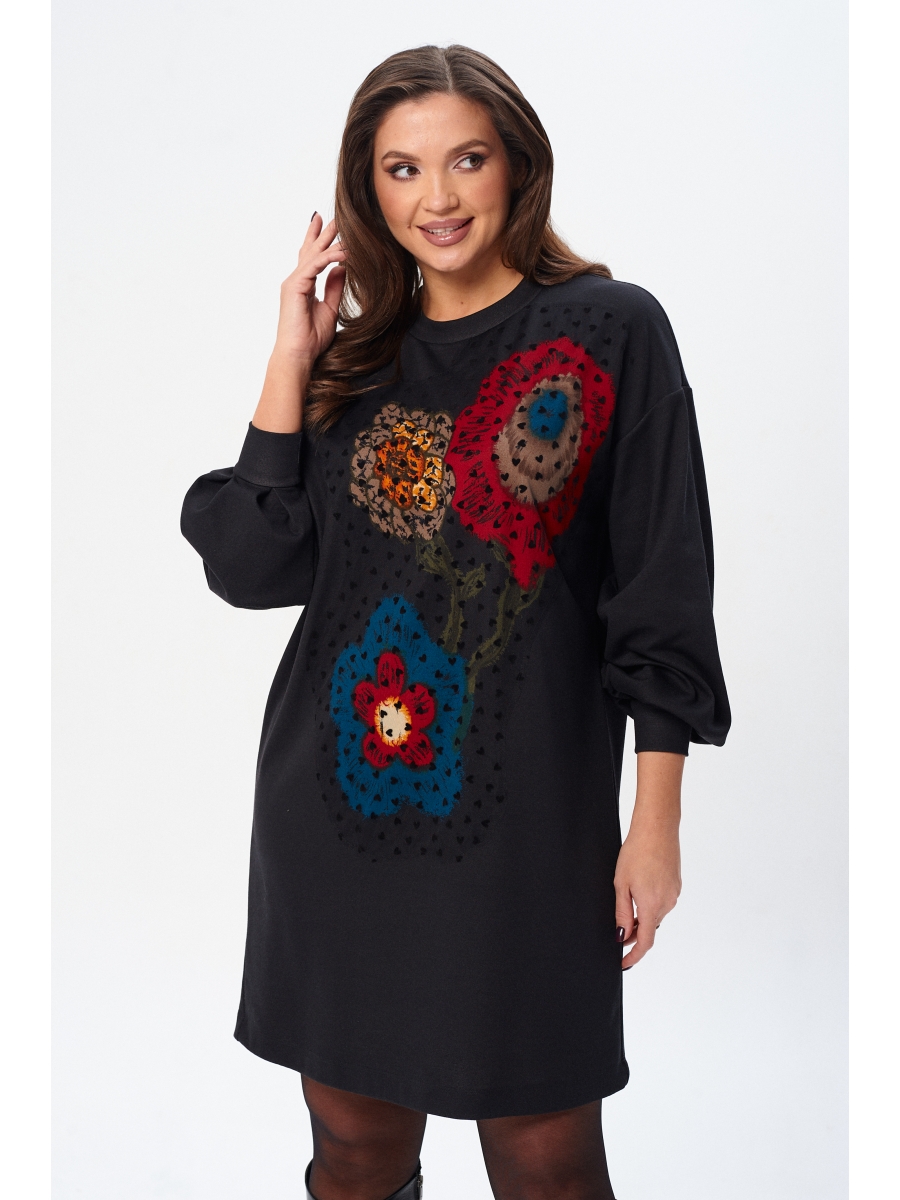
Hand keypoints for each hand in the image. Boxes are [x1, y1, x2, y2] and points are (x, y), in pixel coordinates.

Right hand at [272, 214, 345, 365]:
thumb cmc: (310, 339)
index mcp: (303, 285)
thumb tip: (342, 269)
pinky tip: (344, 252)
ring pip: (313, 255)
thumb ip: (334, 287)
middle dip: (322, 233)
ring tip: (341, 225)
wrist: (298, 354)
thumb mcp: (330, 309)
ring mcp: (293, 282)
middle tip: (334, 216)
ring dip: (328, 239)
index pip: (311, 258)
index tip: (326, 225)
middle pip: (310, 250)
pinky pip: (315, 265)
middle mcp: (296, 280)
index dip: (318, 241)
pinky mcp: (295, 286)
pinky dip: (330, 257)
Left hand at [614, 751, 683, 969]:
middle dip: (634, 934)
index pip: (645, 942)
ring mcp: (674, 894)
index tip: (623, 964)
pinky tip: (639, 889)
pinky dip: (650, 904)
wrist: (657, 828)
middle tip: (617, 933)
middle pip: (650, 928)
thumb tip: (622, 936)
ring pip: (656, 915)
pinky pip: (662, 903)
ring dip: (642, 917)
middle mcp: (667, 903)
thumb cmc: (636, 852)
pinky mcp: (676, 884)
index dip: (634, 956)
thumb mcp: (621, 885)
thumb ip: (622, 913)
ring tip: (626, 903)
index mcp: (652, 906)